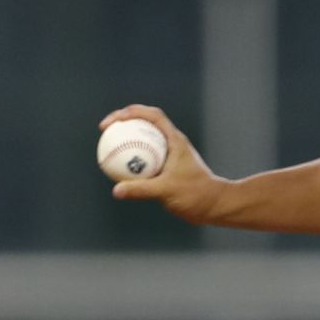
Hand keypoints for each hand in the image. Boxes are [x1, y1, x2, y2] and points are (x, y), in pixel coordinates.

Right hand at [98, 105, 224, 222]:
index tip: (113, 123)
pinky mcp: (166, 167)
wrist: (214, 206)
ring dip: (127, 140)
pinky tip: (117, 170)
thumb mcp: (167, 191)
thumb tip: (117, 191)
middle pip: (144, 123)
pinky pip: (145, 158)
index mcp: (174, 140)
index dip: (130, 113)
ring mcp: (169, 155)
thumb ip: (141, 190)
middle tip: (105, 131)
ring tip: (107, 146)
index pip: (151, 115)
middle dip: (123, 122)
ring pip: (144, 140)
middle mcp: (171, 143)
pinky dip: (131, 159)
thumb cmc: (196, 195)